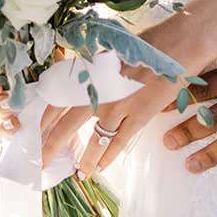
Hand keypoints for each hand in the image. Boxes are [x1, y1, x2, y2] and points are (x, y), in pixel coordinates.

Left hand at [41, 14, 205, 179]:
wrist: (180, 43)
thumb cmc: (150, 42)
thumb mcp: (116, 51)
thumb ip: (99, 69)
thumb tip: (86, 84)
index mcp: (91, 72)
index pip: (58, 100)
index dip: (46, 120)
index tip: (36, 132)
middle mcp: (100, 90)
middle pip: (67, 125)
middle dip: (52, 146)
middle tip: (42, 162)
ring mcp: (119, 105)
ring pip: (94, 140)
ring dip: (84, 159)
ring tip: (78, 173)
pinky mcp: (140, 115)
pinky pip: (119, 142)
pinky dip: (108, 156)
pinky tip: (101, 167)